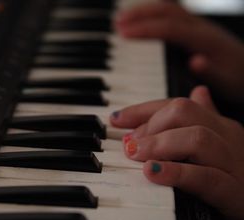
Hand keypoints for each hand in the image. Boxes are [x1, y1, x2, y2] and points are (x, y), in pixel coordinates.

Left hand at [110, 86, 243, 219]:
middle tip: (129, 145)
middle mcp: (228, 138)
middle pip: (186, 112)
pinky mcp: (235, 193)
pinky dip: (175, 173)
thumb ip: (204, 121)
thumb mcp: (218, 148)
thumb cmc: (236, 179)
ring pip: (197, 138)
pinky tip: (152, 172)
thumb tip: (198, 91)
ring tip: (136, 154)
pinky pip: (205, 177)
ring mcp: (234, 164)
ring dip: (158, 144)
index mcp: (220, 126)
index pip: (177, 105)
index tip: (116, 119)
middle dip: (150, 124)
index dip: (143, 109)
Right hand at [115, 2, 243, 101]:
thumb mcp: (228, 82)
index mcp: (205, 40)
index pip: (170, 27)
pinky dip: (152, 15)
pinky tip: (141, 22)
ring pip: (168, 9)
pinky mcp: (195, 29)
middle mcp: (201, 27)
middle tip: (116, 24)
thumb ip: (211, 72)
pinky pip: (171, 14)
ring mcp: (198, 25)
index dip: (145, 29)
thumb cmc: (238, 80)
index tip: (122, 33)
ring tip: (121, 20)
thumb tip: (195, 61)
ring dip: (144, 11)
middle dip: (139, 15)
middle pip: (167, 11)